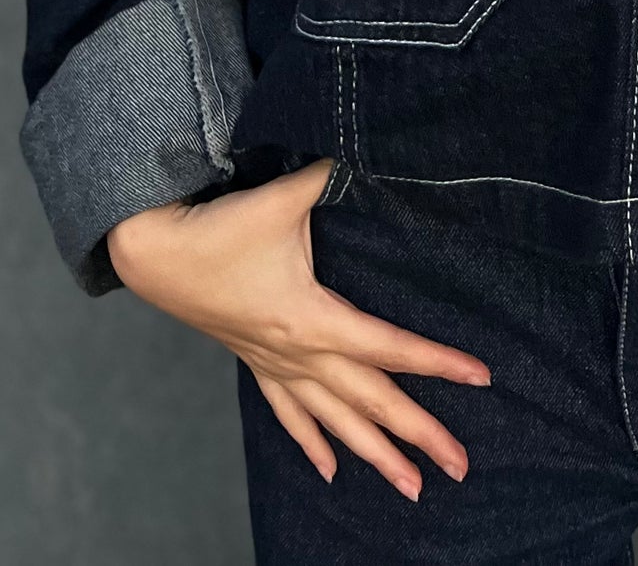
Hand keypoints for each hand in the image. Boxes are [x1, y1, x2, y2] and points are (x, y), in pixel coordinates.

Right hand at [106, 155, 491, 498]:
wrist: (156, 254)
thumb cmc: (221, 228)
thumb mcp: (282, 198)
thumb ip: (329, 175)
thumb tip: (365, 148)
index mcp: (312, 320)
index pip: (389, 347)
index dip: (438, 362)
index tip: (481, 378)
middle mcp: (299, 354)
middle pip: (370, 401)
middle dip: (418, 435)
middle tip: (461, 468)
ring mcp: (276, 365)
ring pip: (334, 422)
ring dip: (374, 456)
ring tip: (412, 489)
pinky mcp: (256, 363)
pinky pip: (290, 415)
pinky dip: (314, 444)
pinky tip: (332, 472)